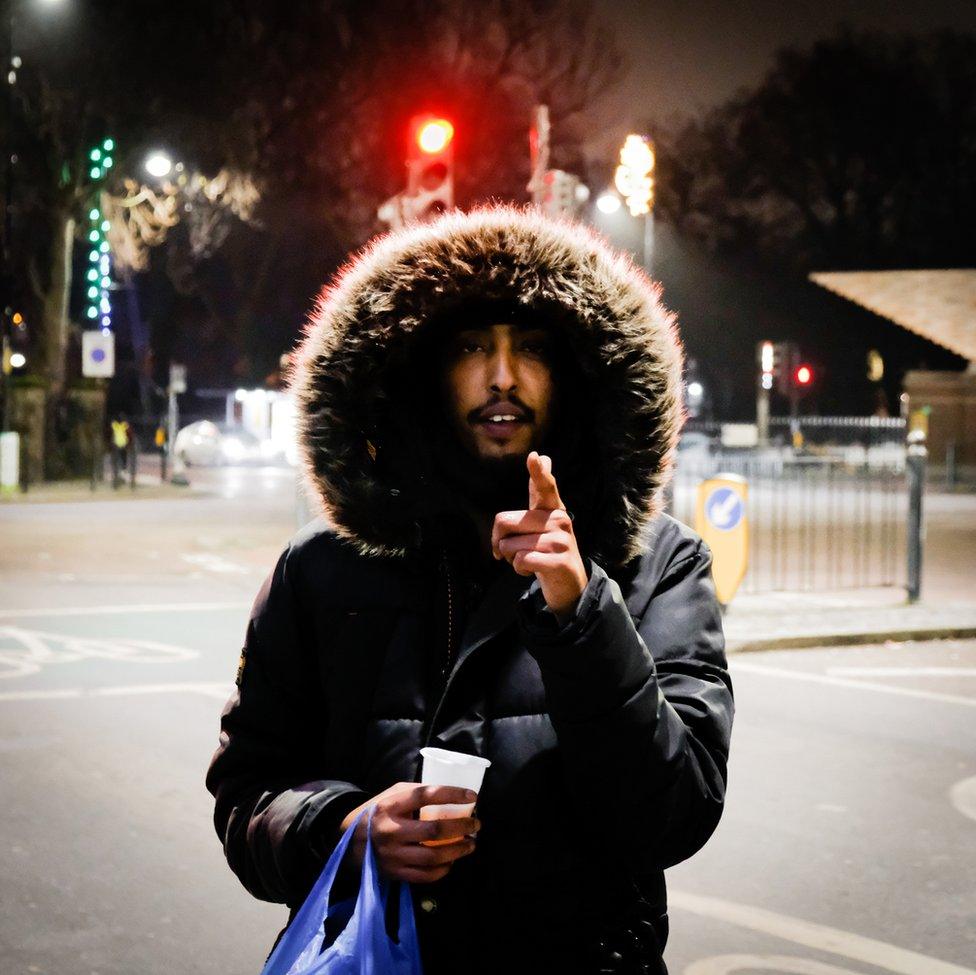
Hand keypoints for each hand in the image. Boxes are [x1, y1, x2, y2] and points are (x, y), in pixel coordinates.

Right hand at [339, 782, 480, 883]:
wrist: (350, 843)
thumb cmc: (378, 812)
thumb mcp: (392, 794)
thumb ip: (417, 793)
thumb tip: (451, 795)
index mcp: (389, 806)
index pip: (425, 796)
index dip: (451, 794)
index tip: (472, 796)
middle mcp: (390, 831)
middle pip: (434, 830)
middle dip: (461, 827)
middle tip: (476, 824)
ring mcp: (392, 856)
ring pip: (433, 857)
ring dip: (458, 850)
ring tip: (471, 844)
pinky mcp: (395, 874)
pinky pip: (426, 876)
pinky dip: (444, 869)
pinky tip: (453, 860)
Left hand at [491, 451, 588, 619]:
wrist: (570, 584)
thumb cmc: (548, 549)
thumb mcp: (543, 520)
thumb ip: (539, 492)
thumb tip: (544, 456)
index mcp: (553, 508)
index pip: (545, 486)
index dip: (538, 472)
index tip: (535, 457)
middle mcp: (559, 520)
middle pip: (504, 521)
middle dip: (499, 542)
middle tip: (513, 551)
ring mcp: (561, 540)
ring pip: (509, 546)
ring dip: (511, 559)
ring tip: (530, 560)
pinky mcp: (559, 561)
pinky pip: (521, 560)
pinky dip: (519, 569)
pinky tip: (533, 570)